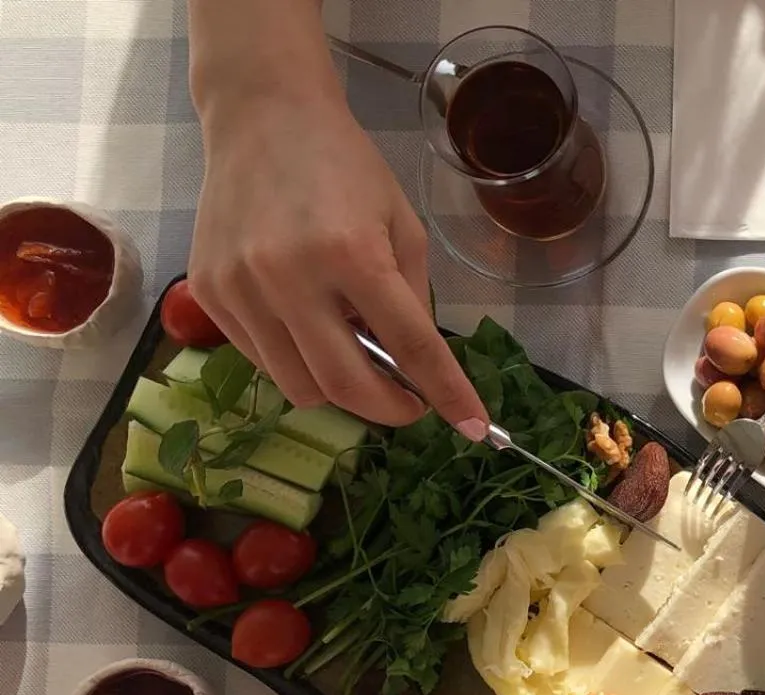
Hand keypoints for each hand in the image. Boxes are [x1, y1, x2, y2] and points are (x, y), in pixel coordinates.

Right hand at [188, 92, 487, 436]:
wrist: (262, 117)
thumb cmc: (347, 168)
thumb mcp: (403, 225)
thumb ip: (413, 299)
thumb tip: (418, 368)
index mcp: (353, 254)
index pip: (411, 346)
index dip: (448, 394)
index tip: (475, 429)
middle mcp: (290, 276)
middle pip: (345, 386)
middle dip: (388, 409)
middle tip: (410, 402)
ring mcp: (241, 288)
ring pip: (299, 387)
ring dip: (339, 390)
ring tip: (355, 352)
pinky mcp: (210, 294)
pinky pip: (263, 361)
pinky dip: (296, 362)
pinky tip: (310, 327)